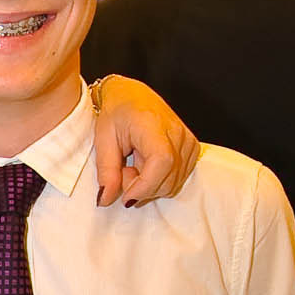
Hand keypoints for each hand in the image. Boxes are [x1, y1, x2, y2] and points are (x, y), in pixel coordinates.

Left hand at [92, 75, 199, 205]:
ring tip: (134, 165)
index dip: (144, 187)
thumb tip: (105, 199)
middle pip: (168, 180)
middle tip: (123, 170)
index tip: (125, 197)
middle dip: (141, 187)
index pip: (161, 163)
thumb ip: (106, 172)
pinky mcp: (191, 149)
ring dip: (150, 185)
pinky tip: (146, 165)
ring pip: (173, 184)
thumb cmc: (116, 113)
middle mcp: (178, 134)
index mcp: (154, 126)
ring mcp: (188, 142)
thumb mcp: (103, 141)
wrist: (130, 95)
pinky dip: (159, 180)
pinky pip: (177, 180)